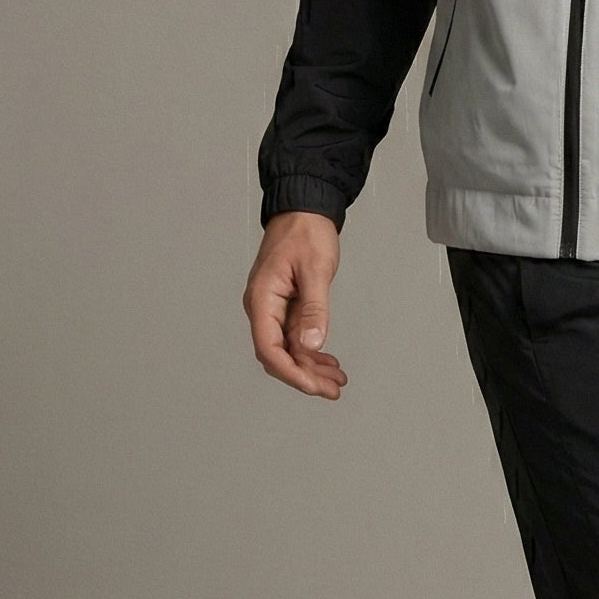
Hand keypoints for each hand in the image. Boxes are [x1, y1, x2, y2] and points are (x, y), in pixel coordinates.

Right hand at [243, 212, 346, 398]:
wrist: (304, 209)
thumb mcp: (316, 270)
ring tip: (336, 380)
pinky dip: (311, 351)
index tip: (314, 385)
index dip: (292, 373)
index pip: (269, 349)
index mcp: (262, 299)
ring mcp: (273, 308)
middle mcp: (262, 307)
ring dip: (311, 367)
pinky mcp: (285, 306)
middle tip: (332, 390)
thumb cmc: (305, 232)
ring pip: (288, 349)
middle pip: (277, 355)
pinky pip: (295, 337)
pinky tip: (328, 361)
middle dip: (304, 376)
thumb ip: (314, 309)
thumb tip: (311, 344)